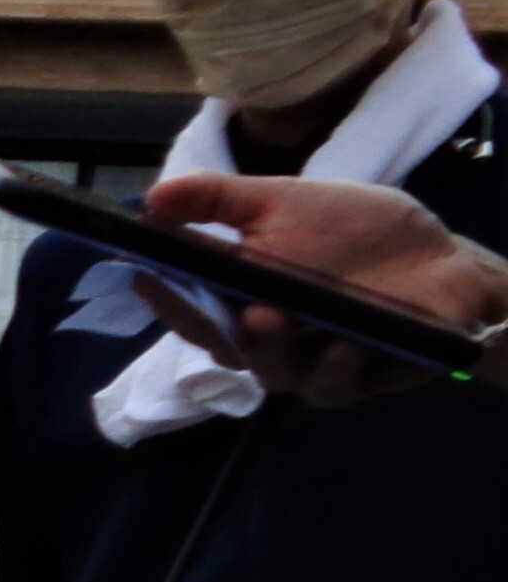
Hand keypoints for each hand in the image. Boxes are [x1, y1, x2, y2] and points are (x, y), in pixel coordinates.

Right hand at [129, 176, 507, 411]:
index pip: (190, 304)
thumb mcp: (286, 202)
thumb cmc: (355, 234)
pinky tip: (342, 343)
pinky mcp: (358, 379)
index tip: (142, 272)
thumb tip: (152, 196)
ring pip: (273, 371)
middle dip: (209, 327)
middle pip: (224, 345)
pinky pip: (335, 385)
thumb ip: (221, 201)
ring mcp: (309, 363)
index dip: (163, 295)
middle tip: (200, 297)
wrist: (439, 259)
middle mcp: (266, 339)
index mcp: (239, 298)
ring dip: (266, 347)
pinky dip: (335, 366)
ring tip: (267, 317)